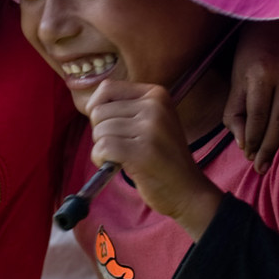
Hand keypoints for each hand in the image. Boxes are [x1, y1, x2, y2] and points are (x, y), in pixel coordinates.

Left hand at [88, 80, 222, 237]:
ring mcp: (150, 128)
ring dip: (102, 149)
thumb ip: (127, 108)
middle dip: (100, 132)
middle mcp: (155, 106)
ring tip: (122, 158)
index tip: (106, 125)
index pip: (107, 88)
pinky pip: (102, 148)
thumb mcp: (154, 121)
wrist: (188, 191)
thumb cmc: (164, 158)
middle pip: (99, 111)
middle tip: (120, 147)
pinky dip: (100, 159)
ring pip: (99, 131)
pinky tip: (115, 165)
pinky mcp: (142, 152)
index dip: (97, 108)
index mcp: (157, 94)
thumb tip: (91, 105)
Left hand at [226, 17, 278, 172]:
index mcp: (260, 74)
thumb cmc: (251, 56)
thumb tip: (243, 144)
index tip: (252, 159)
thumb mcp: (236, 79)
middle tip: (266, 169)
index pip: (258, 117)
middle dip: (272, 147)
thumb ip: (235, 112)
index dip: (254, 141)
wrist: (274, 20)